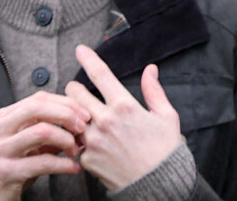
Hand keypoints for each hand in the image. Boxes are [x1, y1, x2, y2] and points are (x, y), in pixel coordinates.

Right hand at [0, 91, 89, 200]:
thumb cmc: (9, 168)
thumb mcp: (23, 144)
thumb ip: (45, 129)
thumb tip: (78, 121)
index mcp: (1, 118)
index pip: (38, 99)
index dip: (65, 103)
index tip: (84, 113)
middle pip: (38, 108)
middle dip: (67, 114)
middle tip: (83, 126)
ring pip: (42, 131)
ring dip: (66, 140)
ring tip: (76, 150)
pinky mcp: (6, 172)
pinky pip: (43, 162)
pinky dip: (64, 164)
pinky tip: (73, 168)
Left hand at [64, 44, 183, 190]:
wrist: (159, 186)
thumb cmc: (165, 151)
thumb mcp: (167, 116)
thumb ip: (154, 90)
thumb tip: (151, 70)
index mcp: (125, 106)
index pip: (100, 74)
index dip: (88, 58)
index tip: (80, 50)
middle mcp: (105, 120)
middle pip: (75, 92)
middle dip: (75, 89)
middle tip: (80, 92)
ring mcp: (93, 141)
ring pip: (69, 117)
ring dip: (72, 114)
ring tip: (80, 117)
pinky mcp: (86, 159)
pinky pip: (73, 143)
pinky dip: (76, 139)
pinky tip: (85, 141)